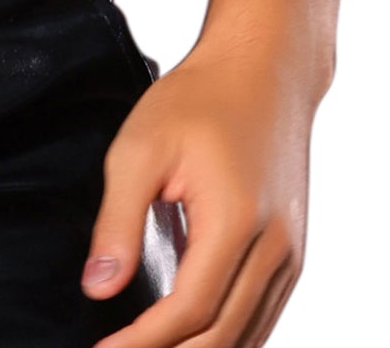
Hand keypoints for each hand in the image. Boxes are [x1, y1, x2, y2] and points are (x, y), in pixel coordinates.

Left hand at [80, 36, 317, 346]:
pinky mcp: (292, 251)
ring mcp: (290, 253)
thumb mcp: (140, 147)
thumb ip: (117, 221)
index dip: (143, 342)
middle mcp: (275, 248)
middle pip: (223, 337)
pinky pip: (263, 315)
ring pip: (248, 334)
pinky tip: (190, 335)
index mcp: (235, 222)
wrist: (261, 69)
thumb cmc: (197, 99)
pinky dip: (228, 336)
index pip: (190, 312)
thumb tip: (97, 289)